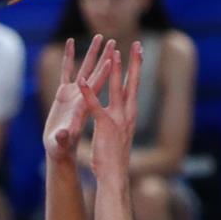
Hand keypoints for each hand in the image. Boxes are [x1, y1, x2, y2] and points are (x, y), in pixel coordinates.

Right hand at [43, 35, 114, 162]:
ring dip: (94, 54)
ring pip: (86, 69)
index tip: (112, 57)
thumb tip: (65, 131)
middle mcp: (83, 99)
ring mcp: (74, 95)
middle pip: (97, 74)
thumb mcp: (63, 142)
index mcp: (86, 109)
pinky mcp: (62, 95)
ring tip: (100, 37)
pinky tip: (72, 45)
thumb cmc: (62, 149)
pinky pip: (67, 72)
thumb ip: (65, 134)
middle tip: (113, 41)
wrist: (59, 152)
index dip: (105, 73)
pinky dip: (69, 58)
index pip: (99, 88)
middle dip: (106, 58)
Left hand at [76, 42, 143, 180]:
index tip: (139, 54)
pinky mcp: (105, 125)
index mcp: (130, 115)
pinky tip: (82, 80)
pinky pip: (95, 106)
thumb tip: (122, 115)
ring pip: (117, 88)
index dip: (136, 70)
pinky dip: (88, 93)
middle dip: (134, 62)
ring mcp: (117, 119)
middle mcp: (127, 114)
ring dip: (115, 69)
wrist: (114, 175)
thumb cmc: (114, 158)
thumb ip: (120, 122)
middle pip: (132, 83)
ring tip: (114, 51)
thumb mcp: (119, 135)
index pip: (135, 87)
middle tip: (138, 44)